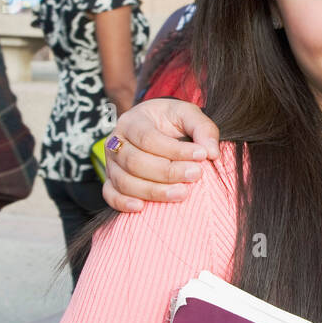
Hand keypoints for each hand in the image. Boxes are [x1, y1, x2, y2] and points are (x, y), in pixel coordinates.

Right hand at [101, 98, 221, 211]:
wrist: (156, 128)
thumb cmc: (171, 121)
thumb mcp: (188, 114)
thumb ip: (203, 129)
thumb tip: (211, 153)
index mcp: (132, 121)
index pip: (148, 138)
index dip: (175, 150)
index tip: (201, 155)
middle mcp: (116, 142)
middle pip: (135, 162)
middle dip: (167, 172)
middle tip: (196, 175)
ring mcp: (111, 163)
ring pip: (124, 181)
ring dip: (153, 191)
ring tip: (182, 194)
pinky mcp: (110, 181)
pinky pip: (110, 195)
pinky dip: (123, 203)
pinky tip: (142, 208)